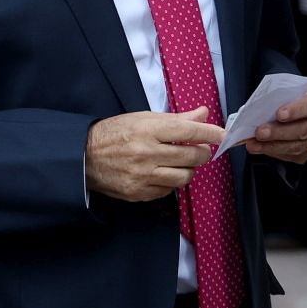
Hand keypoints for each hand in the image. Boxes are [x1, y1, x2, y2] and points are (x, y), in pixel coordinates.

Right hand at [86, 108, 226, 202]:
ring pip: (184, 177)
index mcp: (147, 130)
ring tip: (182, 162)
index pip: (187, 131)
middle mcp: (146, 153)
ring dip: (189, 169)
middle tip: (201, 150)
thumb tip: (203, 114)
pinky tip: (165, 172)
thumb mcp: (143, 118)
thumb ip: (176, 118)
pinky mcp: (139, 193)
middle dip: (202, 153)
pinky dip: (171, 181)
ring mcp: (143, 176)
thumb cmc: (115, 133)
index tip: (221, 134)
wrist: (85, 157)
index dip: (209, 133)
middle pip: (191, 157)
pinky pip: (168, 190)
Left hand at [243, 87, 306, 162]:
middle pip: (304, 129)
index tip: (279, 114)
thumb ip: (278, 99)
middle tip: (260, 132)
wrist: (296, 107)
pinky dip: (274, 152)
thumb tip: (256, 111)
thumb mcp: (287, 91)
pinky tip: (260, 148)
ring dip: (273, 146)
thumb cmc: (289, 97)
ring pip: (298, 146)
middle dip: (279, 132)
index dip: (296, 110)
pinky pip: (293, 155)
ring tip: (254, 144)